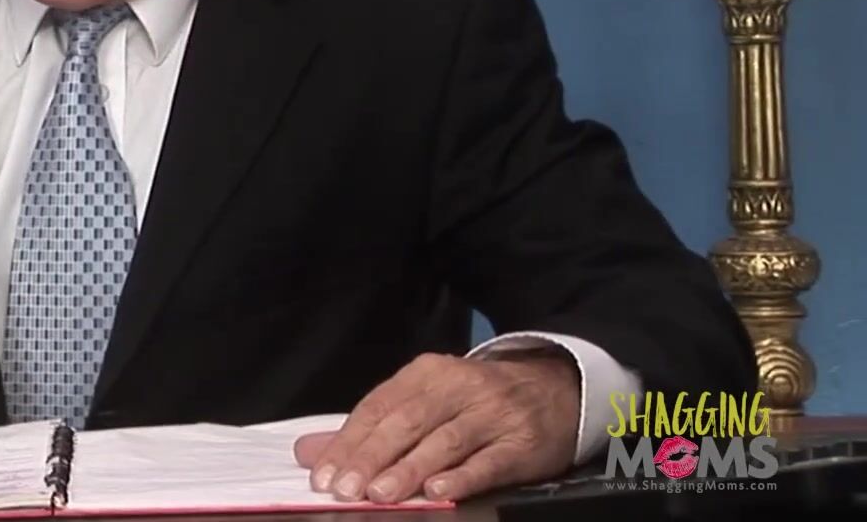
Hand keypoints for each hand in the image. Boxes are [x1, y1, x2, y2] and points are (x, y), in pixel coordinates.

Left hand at [293, 351, 579, 503]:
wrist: (556, 387)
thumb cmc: (476, 399)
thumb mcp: (424, 400)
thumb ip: (369, 427)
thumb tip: (310, 452)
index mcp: (426, 373)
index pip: (378, 406)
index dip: (349, 441)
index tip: (324, 474)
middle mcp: (458, 387)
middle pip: (407, 422)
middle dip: (371, 457)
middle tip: (345, 488)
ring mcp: (493, 413)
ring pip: (444, 441)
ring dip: (409, 469)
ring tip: (381, 494)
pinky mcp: (523, 441)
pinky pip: (489, 460)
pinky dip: (462, 475)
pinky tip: (438, 491)